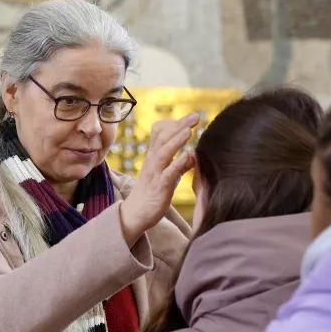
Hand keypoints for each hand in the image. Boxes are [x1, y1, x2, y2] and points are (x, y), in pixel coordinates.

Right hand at [120, 114, 197, 245]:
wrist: (135, 215)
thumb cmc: (151, 194)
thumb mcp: (165, 176)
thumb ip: (178, 165)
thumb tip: (192, 155)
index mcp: (153, 157)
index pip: (159, 133)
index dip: (173, 124)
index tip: (190, 118)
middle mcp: (152, 162)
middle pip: (162, 138)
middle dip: (179, 126)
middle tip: (195, 116)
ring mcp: (155, 175)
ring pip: (164, 153)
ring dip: (176, 141)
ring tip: (189, 131)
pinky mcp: (159, 189)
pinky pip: (168, 174)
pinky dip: (177, 164)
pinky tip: (188, 157)